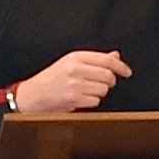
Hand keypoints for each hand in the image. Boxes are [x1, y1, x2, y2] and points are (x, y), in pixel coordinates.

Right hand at [10, 49, 129, 115]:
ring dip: (98, 93)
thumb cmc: (50, 80)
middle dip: (109, 82)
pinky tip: (81, 99)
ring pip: (103, 89)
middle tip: (102, 84)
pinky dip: (91, 102)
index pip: (106, 59)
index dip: (121, 66)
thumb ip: (94, 60)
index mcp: (75, 57)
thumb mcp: (70, 63)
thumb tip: (115, 56)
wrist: (32, 96)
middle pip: (108, 75)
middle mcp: (75, 69)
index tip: (127, 72)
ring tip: (85, 91)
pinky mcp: (74, 99)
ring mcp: (75, 84)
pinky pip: (96, 101)